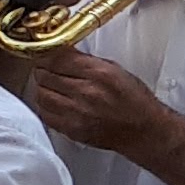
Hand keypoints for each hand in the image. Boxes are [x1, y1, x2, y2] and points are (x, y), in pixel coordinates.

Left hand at [15, 48, 170, 157]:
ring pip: (40, 94)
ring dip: (42, 88)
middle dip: (44, 70)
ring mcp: (76, 113)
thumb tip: (62, 54)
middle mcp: (85, 92)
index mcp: (98, 73)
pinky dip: (44, 106)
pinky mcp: (72, 129)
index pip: (56, 58)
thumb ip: (86, 61)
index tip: (48, 55)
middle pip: (44, 75)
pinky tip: (53, 103)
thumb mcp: (115, 70)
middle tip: (48, 70)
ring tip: (49, 87)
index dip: (48, 55)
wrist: (144, 130)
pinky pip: (45, 114)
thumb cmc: (134, 101)